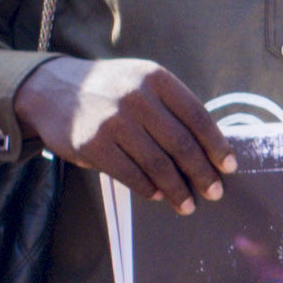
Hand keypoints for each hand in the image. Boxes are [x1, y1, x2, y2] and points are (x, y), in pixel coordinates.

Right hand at [16, 55, 234, 207]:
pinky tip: (156, 194)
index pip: (197, 116)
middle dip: (202, 173)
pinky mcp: (92, 145)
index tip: (229, 166)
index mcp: (155, 78)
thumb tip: (208, 149)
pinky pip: (130, 174)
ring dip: (177, 190)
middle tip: (215, 192)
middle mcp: (135, 96)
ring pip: (157, 164)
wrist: (52, 89)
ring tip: (188, 204)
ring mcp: (112, 121)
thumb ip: (171, 107)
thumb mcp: (142, 82)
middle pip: (181, 144)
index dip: (217, 145)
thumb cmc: (110, 90)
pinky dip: (148, 188)